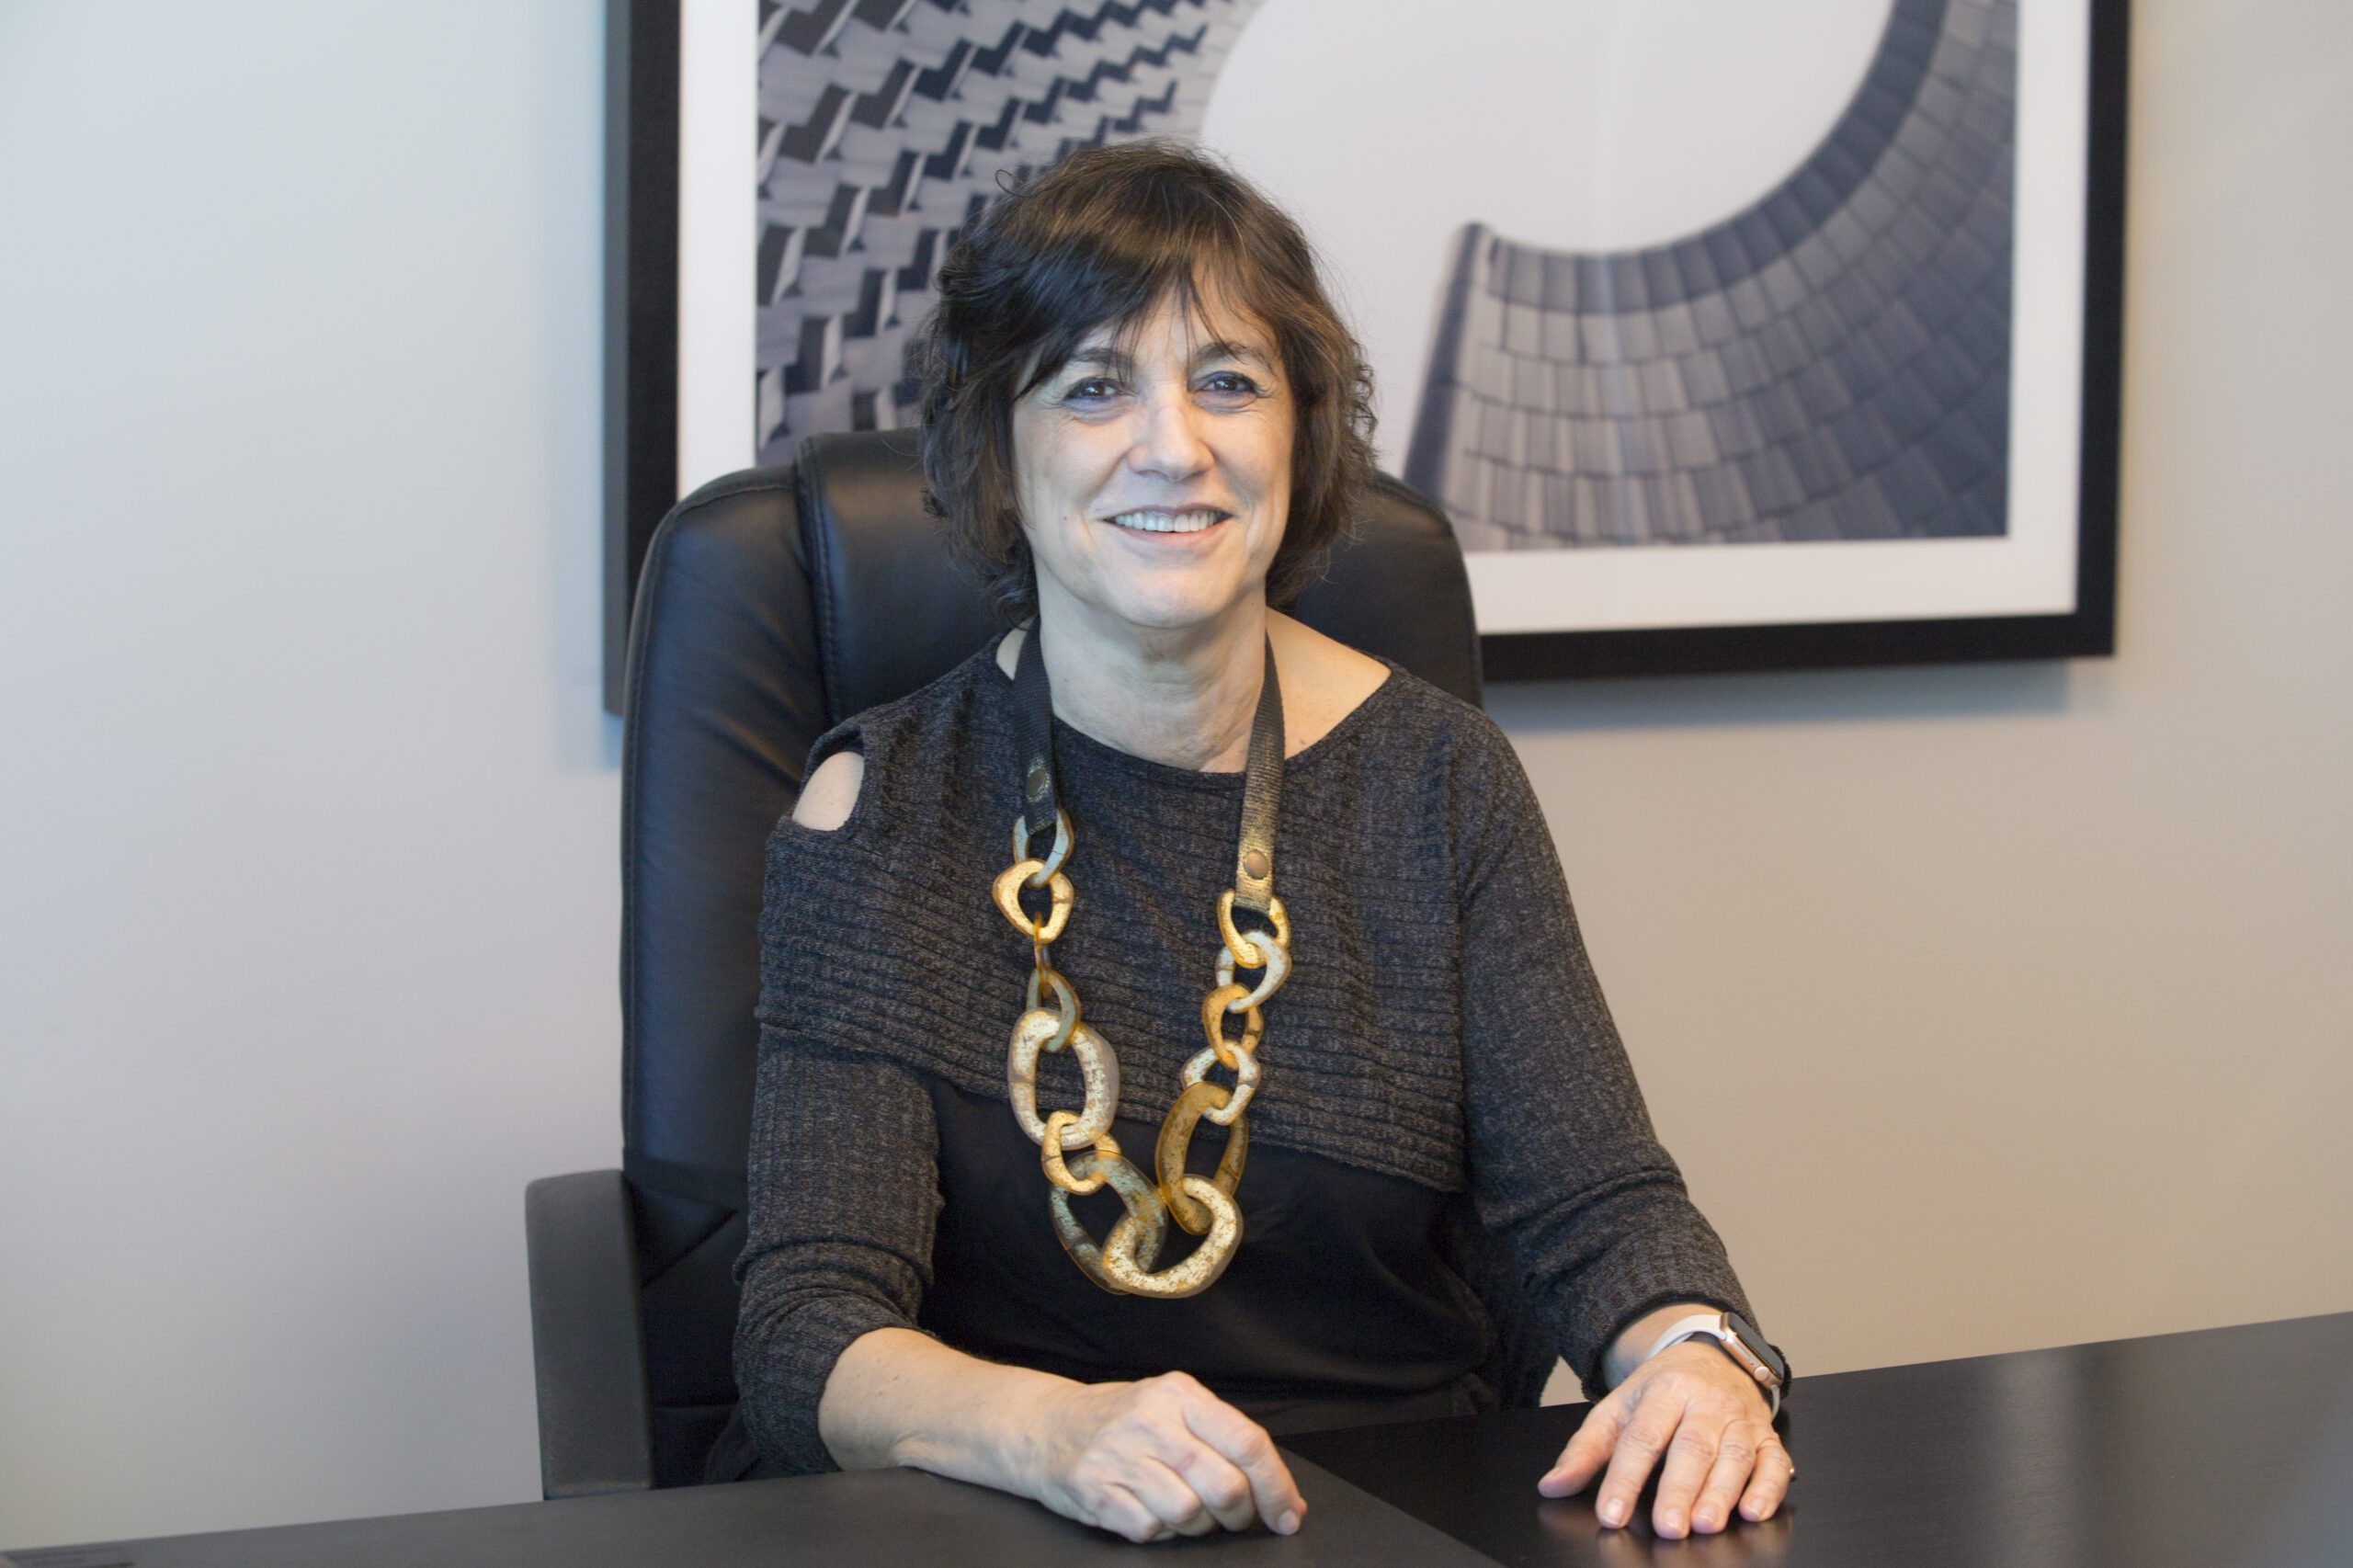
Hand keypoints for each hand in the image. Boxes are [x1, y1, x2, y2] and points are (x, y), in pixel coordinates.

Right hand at [1024, 1371, 1307, 1542]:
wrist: (1042, 1425)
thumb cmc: (1121, 1421)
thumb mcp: (1172, 1408)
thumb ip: (1223, 1441)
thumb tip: (1283, 1495)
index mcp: (1181, 1395)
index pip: (1248, 1443)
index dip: (1277, 1487)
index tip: (1289, 1514)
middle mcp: (1152, 1421)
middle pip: (1226, 1487)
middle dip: (1239, 1514)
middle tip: (1232, 1517)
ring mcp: (1121, 1456)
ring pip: (1191, 1514)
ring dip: (1197, 1525)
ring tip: (1181, 1508)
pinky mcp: (1095, 1490)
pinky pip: (1151, 1530)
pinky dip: (1158, 1532)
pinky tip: (1147, 1511)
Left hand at [1537, 1342, 1792, 1537]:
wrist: (1711, 1356)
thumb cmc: (1661, 1391)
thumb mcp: (1618, 1408)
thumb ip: (1586, 1450)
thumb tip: (1552, 1486)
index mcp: (1662, 1391)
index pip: (1641, 1437)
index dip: (1625, 1478)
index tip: (1611, 1514)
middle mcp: (1704, 1402)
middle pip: (1691, 1447)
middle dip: (1680, 1489)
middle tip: (1669, 1527)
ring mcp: (1739, 1418)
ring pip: (1734, 1456)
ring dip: (1722, 1492)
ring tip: (1706, 1524)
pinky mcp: (1766, 1436)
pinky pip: (1773, 1461)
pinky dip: (1768, 1488)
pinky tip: (1754, 1511)